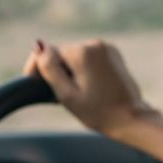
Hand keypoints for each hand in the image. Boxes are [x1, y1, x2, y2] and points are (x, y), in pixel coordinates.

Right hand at [23, 38, 161, 138]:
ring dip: (70, 71)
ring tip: (75, 94)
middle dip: (58, 71)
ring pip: (75, 56)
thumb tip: (39, 46)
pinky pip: (89, 58)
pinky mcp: (114, 55)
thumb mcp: (67, 95)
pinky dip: (84, 70)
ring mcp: (107, 48)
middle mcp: (96, 44)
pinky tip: (87, 88)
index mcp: (83, 52)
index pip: (49, 52)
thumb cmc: (98, 112)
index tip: (32, 81)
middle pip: (63, 54)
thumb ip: (50, 69)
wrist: (131, 118)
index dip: (38, 67)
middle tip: (57, 96)